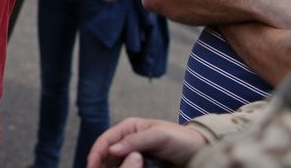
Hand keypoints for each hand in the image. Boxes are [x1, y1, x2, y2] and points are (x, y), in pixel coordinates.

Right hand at [88, 117, 205, 167]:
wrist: (199, 152)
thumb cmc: (180, 139)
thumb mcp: (159, 136)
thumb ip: (136, 140)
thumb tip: (112, 149)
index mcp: (129, 127)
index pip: (106, 139)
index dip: (96, 152)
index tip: (92, 166)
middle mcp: (128, 140)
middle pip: (106, 154)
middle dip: (101, 164)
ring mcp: (133, 154)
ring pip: (114, 164)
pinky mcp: (140, 166)